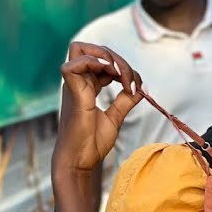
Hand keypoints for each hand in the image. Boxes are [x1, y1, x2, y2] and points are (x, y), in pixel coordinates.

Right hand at [52, 42, 142, 177]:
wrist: (80, 162)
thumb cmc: (92, 144)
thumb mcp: (115, 118)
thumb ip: (124, 102)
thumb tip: (140, 89)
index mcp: (87, 87)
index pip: (102, 61)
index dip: (121, 67)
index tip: (135, 86)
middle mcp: (78, 83)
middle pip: (90, 49)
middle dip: (114, 57)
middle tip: (129, 78)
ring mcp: (73, 86)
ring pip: (80, 49)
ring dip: (105, 56)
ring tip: (120, 74)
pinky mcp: (71, 94)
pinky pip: (72, 66)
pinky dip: (93, 62)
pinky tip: (111, 75)